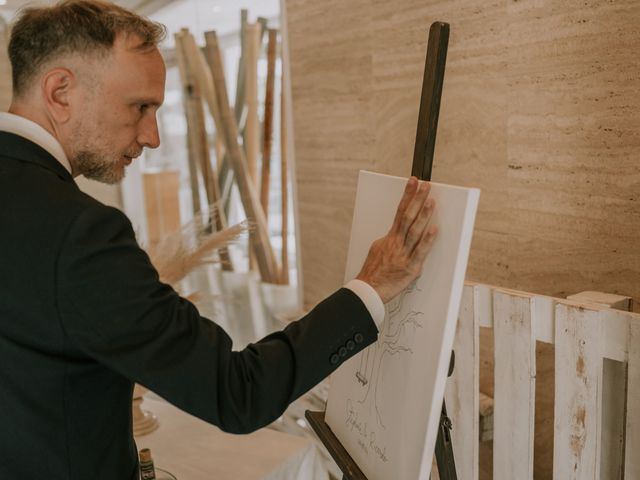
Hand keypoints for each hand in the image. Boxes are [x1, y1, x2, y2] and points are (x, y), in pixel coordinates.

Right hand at [356, 177, 436, 303]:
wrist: (367, 291)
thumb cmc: (373, 273)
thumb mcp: (378, 251)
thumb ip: (390, 242)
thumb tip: (397, 235)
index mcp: (389, 237)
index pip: (400, 211)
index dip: (407, 195)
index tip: (414, 182)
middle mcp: (396, 242)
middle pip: (407, 216)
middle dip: (417, 199)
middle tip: (425, 185)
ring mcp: (403, 254)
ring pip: (414, 231)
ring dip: (423, 215)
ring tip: (432, 201)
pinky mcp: (410, 268)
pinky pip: (420, 252)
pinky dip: (427, 241)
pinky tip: (434, 230)